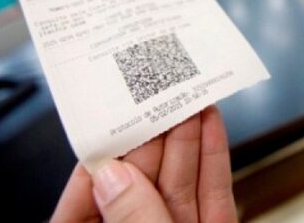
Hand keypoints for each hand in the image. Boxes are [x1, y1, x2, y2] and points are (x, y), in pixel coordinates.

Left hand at [50, 106, 236, 222]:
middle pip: (140, 182)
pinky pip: (212, 196)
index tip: (114, 117)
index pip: (89, 195)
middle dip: (154, 135)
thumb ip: (132, 217)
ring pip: (180, 184)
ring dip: (188, 137)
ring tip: (190, 97)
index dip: (102, 153)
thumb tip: (115, 177)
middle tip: (162, 93)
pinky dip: (214, 161)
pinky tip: (212, 127)